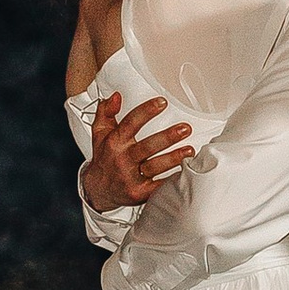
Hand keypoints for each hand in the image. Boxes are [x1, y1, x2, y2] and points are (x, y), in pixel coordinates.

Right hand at [81, 90, 193, 213]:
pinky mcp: (139, 193)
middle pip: (147, 146)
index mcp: (115, 143)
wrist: (98, 190)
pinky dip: (172, 181)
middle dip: (167, 137)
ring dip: (173, 158)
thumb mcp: (100, 134)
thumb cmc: (104, 158)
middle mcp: (123, 160)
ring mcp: (131, 178)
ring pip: (155, 167)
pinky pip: (158, 187)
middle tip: (185, 128)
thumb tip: (115, 96)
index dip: (146, 112)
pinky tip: (185, 172)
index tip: (163, 103)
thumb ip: (106, 112)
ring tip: (190, 150)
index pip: (131, 123)